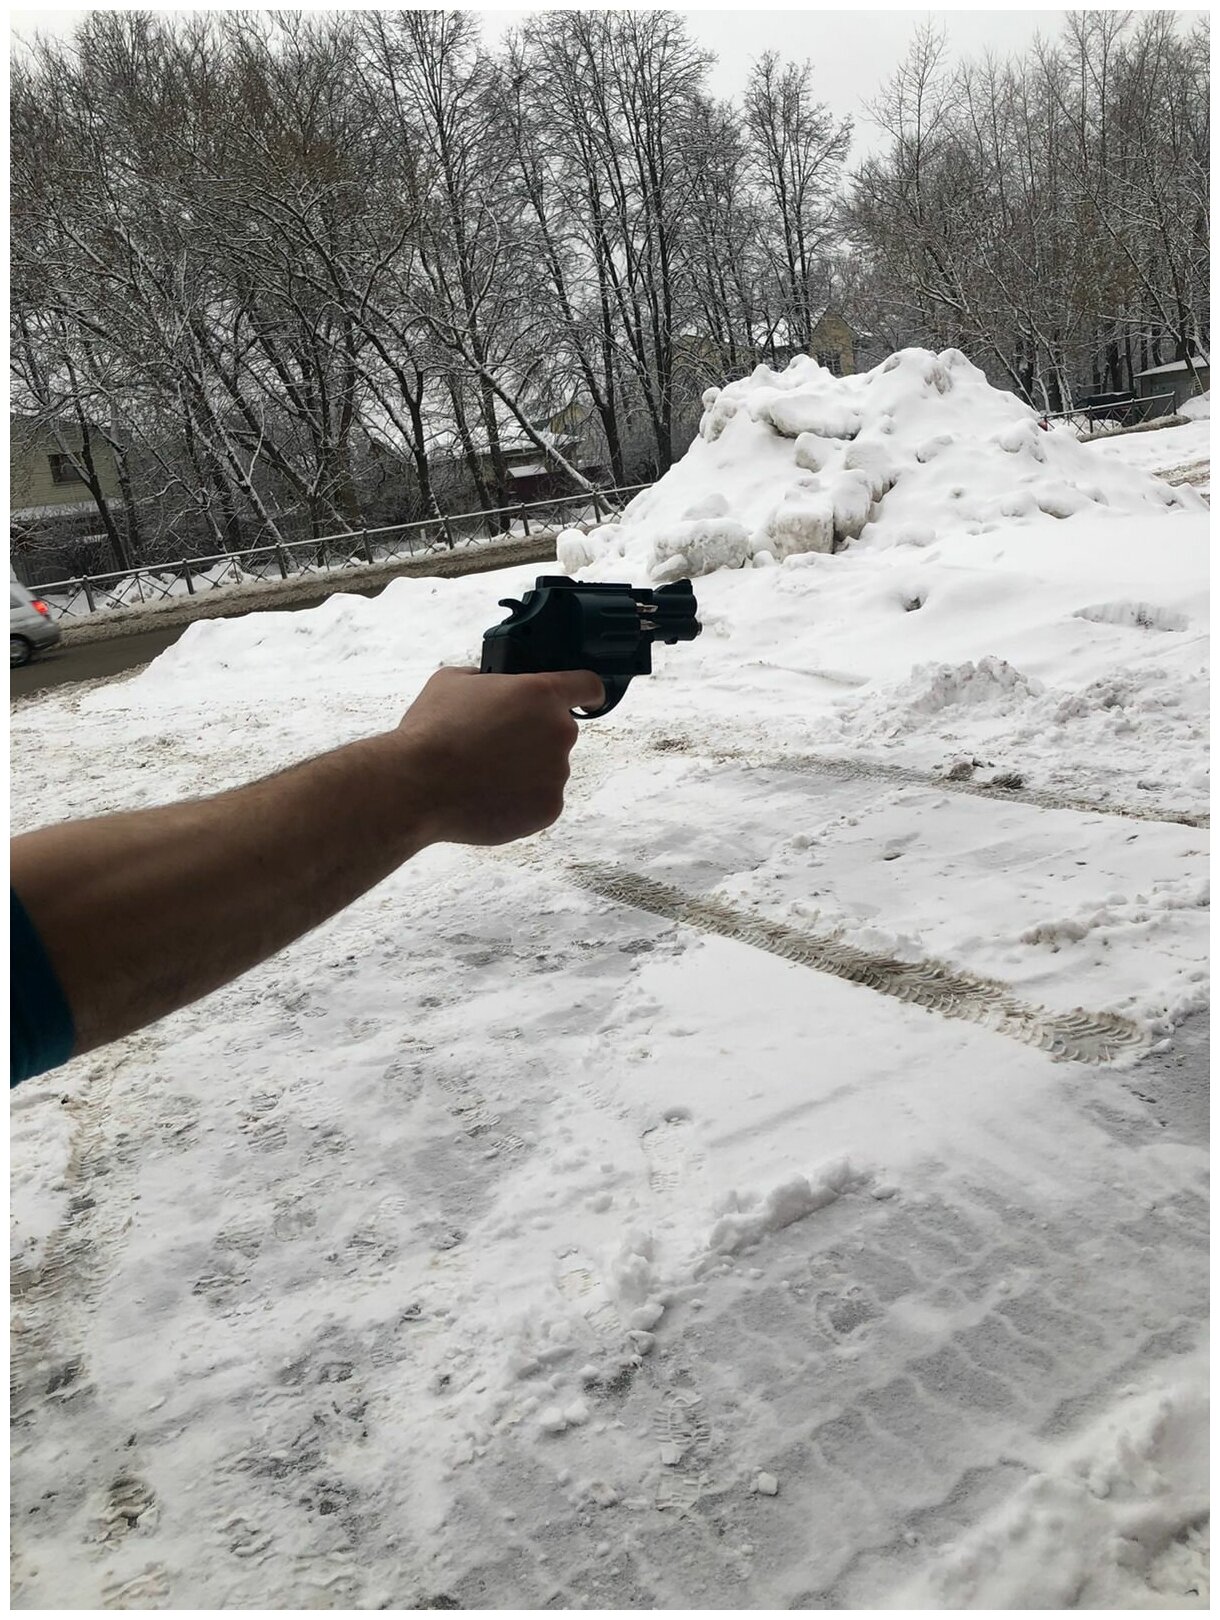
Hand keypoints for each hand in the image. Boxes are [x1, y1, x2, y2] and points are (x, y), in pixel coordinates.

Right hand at [389, 666, 604, 845]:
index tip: (584, 700)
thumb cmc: (432, 731)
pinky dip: (519, 801)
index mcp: (541, 694)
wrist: (417, 786)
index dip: (586, 693)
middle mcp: (559, 732)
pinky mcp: (549, 809)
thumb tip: (489, 685)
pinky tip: (487, 797)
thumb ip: (485, 679)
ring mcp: (557, 773)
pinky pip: (540, 801)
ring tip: (482, 775)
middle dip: (533, 738)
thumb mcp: (452, 681)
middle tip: (494, 747)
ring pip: (547, 769)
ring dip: (524, 771)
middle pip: (558, 732)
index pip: (588, 686)